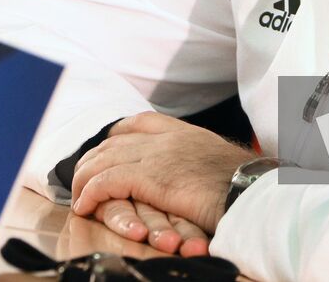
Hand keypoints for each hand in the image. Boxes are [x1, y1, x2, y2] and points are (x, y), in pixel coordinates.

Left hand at [70, 112, 256, 250]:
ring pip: (104, 158)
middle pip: (114, 140)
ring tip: (78, 195)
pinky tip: (84, 205)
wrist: (251, 191)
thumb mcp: (218, 163)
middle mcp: (166, 137)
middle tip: (82, 177)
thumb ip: (197, 161)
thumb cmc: (243, 185)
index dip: (117, 135)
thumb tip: (193, 173)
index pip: (140, 122)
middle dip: (93, 158)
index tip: (106, 148)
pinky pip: (106, 181)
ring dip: (85, 178)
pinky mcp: (148, 177)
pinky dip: (90, 194)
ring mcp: (155, 154)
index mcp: (183, 132)